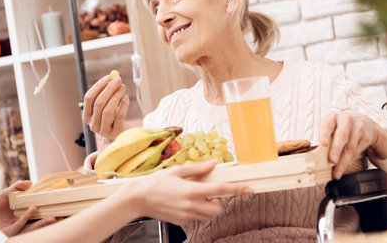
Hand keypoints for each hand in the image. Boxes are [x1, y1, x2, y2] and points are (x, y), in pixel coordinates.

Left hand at [0, 180, 58, 236]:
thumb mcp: (7, 192)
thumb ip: (18, 186)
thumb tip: (30, 183)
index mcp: (23, 217)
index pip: (38, 217)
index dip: (49, 215)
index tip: (60, 211)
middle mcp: (21, 225)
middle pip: (38, 225)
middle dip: (50, 223)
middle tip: (61, 218)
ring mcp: (15, 230)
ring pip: (31, 228)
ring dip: (42, 223)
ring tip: (53, 218)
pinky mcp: (8, 232)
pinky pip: (20, 225)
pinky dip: (27, 217)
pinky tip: (33, 208)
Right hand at [82, 74, 128, 140]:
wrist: (120, 133)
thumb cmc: (112, 116)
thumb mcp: (105, 105)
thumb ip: (106, 92)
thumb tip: (112, 77)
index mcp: (87, 116)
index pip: (88, 98)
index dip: (98, 86)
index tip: (108, 77)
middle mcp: (93, 124)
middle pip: (98, 103)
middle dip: (109, 89)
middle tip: (118, 80)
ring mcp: (103, 130)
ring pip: (108, 110)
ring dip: (116, 96)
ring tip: (123, 87)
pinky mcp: (115, 133)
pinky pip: (120, 116)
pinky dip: (124, 105)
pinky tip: (126, 98)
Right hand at [124, 161, 251, 225]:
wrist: (138, 199)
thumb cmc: (156, 182)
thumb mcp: (177, 171)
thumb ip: (197, 169)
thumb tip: (213, 164)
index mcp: (190, 190)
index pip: (219, 190)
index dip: (236, 190)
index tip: (248, 189)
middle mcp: (190, 205)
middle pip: (217, 209)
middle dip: (219, 202)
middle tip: (211, 193)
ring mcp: (186, 215)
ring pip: (208, 216)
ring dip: (209, 207)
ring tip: (197, 196)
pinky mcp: (181, 222)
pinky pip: (196, 218)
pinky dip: (197, 210)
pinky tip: (185, 201)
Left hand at [319, 113, 380, 178]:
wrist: (364, 123)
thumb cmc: (340, 128)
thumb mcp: (331, 128)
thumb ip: (325, 138)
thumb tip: (318, 157)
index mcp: (333, 117)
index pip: (328, 125)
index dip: (325, 134)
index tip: (323, 144)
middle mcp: (346, 120)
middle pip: (341, 136)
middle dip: (336, 150)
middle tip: (331, 161)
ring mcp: (358, 128)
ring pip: (350, 147)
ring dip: (342, 162)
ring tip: (336, 173)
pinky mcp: (367, 137)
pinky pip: (356, 152)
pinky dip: (349, 162)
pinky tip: (344, 168)